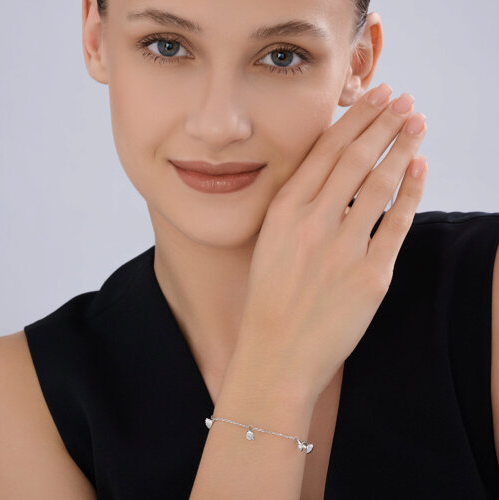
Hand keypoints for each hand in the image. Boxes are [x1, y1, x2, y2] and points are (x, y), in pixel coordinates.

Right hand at [235, 83, 427, 404]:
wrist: (277, 353)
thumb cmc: (269, 299)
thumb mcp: (270, 243)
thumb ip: (298, 208)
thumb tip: (334, 176)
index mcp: (284, 211)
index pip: (325, 151)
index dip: (356, 119)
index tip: (377, 97)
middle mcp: (313, 222)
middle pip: (356, 158)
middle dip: (384, 121)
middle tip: (404, 100)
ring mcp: (343, 248)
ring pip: (380, 182)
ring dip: (403, 147)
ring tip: (417, 124)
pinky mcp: (371, 275)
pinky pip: (397, 222)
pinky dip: (412, 191)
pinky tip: (420, 168)